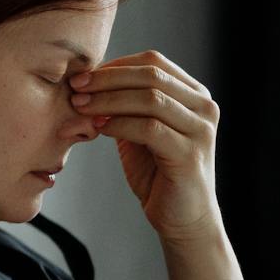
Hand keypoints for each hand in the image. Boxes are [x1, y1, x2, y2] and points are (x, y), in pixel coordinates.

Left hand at [68, 50, 222, 243]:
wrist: (182, 217)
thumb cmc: (158, 173)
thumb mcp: (139, 131)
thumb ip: (125, 106)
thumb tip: (87, 83)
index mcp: (193, 94)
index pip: (152, 62)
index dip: (114, 65)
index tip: (81, 76)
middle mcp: (204, 106)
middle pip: (151, 75)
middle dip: (107, 79)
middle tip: (75, 88)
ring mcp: (200, 129)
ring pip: (150, 99)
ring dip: (108, 100)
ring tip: (80, 106)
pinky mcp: (190, 154)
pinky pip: (150, 129)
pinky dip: (119, 124)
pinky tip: (98, 127)